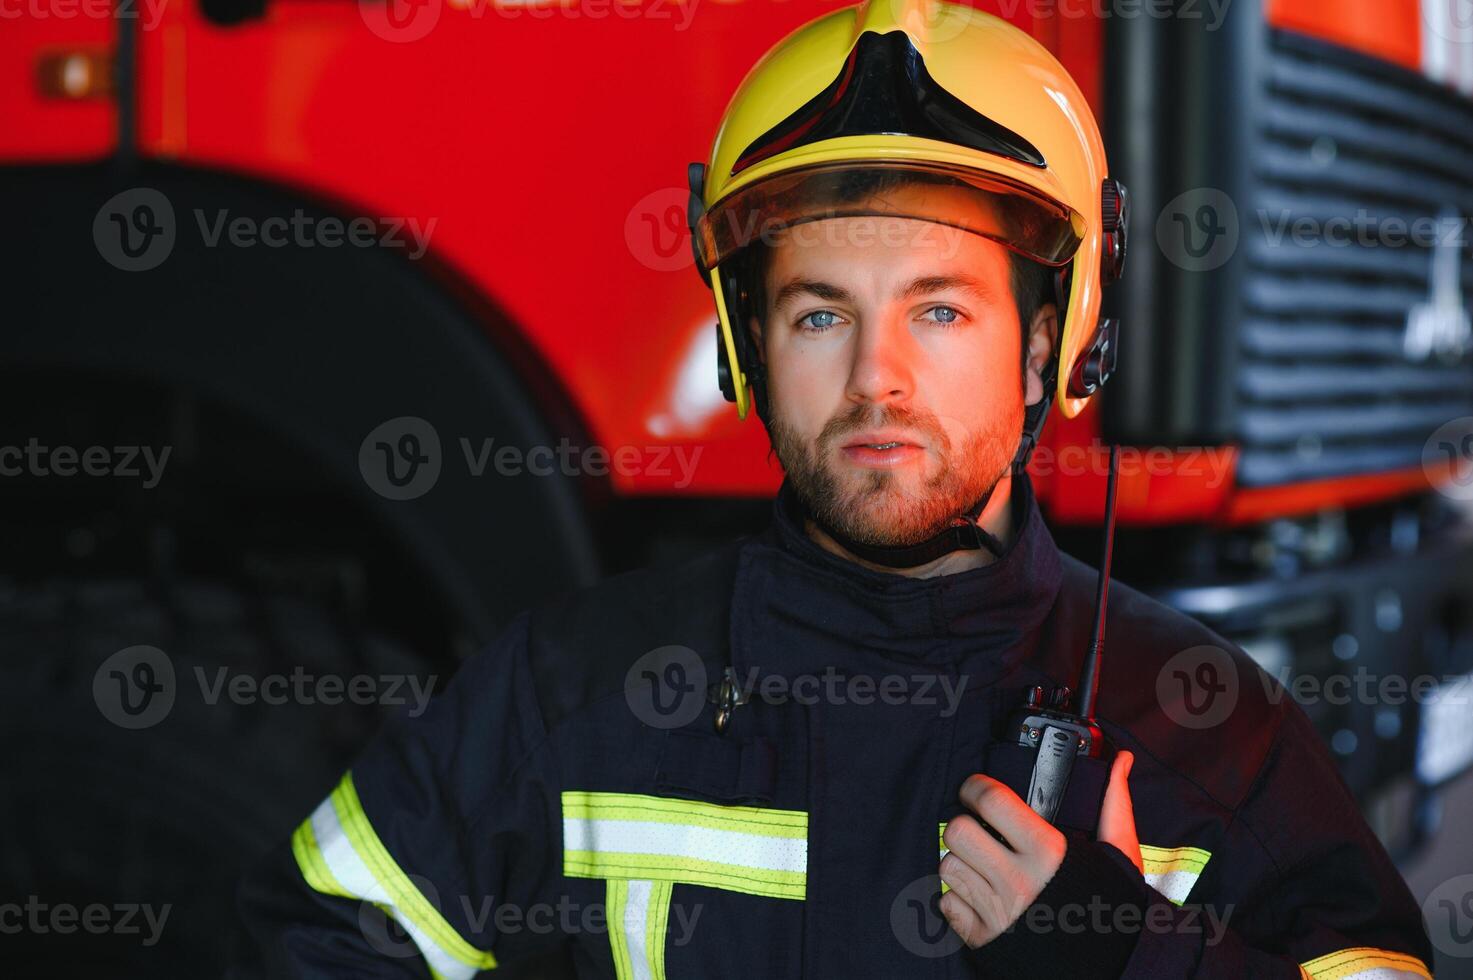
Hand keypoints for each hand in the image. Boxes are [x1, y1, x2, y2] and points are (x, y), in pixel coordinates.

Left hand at [939, 750, 1139, 947]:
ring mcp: (999, 913)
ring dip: (961, 862)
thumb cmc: (1111, 906)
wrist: (1115, 968)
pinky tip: (982, 897)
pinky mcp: (985, 940)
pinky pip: (947, 903)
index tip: (975, 789)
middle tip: (979, 831)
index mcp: (1049, 852)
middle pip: (957, 831)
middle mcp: (1020, 881)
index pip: (991, 801)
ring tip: (984, 865)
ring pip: (948, 865)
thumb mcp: (1118, 854)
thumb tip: (1123, 760)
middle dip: (965, 826)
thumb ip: (1113, 804)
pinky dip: (958, 898)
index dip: (975, 787)